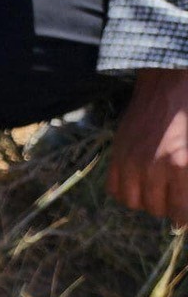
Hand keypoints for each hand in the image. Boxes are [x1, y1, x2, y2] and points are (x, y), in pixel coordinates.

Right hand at [108, 69, 187, 224]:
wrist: (171, 82)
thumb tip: (184, 208)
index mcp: (181, 166)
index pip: (181, 212)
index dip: (184, 215)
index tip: (184, 212)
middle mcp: (153, 168)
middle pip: (158, 209)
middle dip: (170, 204)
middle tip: (176, 192)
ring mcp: (131, 162)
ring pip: (135, 202)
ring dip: (147, 200)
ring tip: (158, 187)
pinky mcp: (117, 154)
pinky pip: (115, 189)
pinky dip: (127, 190)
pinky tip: (139, 181)